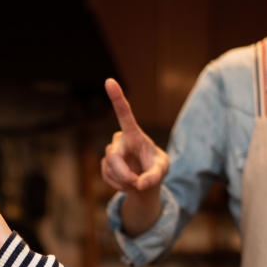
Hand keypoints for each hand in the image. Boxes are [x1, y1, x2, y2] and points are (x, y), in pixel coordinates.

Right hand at [101, 79, 169, 194]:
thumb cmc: (155, 168)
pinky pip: (107, 176)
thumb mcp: (162, 171)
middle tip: (136, 184)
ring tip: (136, 183)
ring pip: (110, 168)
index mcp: (135, 134)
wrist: (145, 180)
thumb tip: (141, 184)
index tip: (109, 81)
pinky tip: (127, 185)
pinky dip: (118, 186)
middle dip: (123, 174)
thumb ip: (154, 177)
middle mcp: (120, 139)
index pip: (125, 114)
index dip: (117, 98)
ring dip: (124, 181)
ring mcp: (111, 152)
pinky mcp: (105, 164)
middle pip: (113, 155)